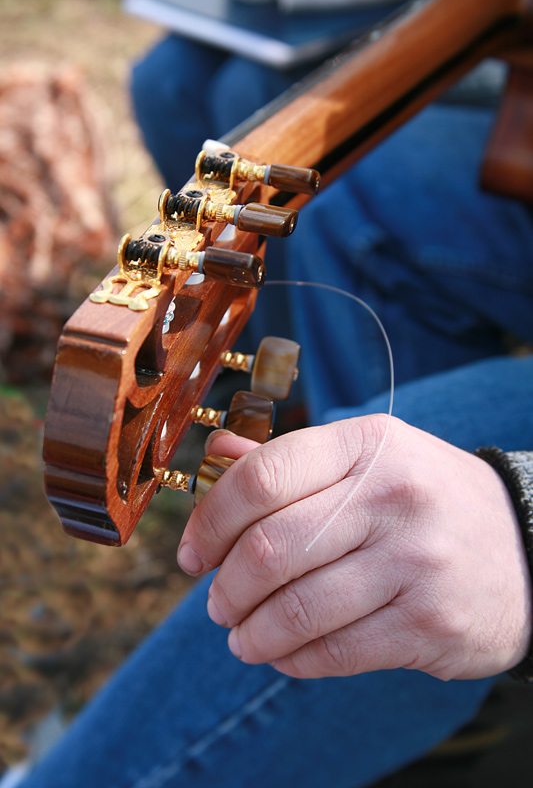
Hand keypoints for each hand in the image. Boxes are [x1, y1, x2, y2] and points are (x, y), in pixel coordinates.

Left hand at [178, 416, 531, 680]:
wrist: (523, 547)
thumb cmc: (422, 499)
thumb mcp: (366, 460)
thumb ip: (286, 460)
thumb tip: (214, 458)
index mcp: (367, 445)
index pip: (262, 478)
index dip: (210, 520)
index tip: (192, 553)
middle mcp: (394, 496)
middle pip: (271, 548)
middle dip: (226, 587)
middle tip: (215, 602)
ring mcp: (417, 561)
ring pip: (298, 609)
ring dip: (251, 632)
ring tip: (241, 636)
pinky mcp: (431, 623)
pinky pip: (335, 652)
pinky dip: (291, 660)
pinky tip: (281, 654)